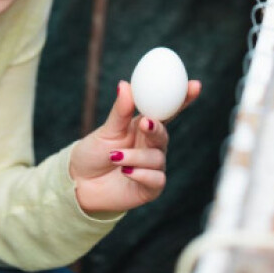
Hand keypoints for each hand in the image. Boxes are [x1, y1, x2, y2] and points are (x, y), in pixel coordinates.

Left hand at [69, 79, 201, 212]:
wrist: (79, 184)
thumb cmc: (94, 154)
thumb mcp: (107, 131)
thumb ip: (121, 111)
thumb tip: (125, 84)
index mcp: (143, 127)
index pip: (167, 111)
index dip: (184, 99)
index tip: (194, 85)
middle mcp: (152, 146)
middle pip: (163, 134)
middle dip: (156, 129)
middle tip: (146, 123)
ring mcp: (153, 167)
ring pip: (156, 158)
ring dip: (136, 156)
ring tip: (114, 157)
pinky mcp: (150, 188)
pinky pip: (156, 179)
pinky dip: (142, 174)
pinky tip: (126, 172)